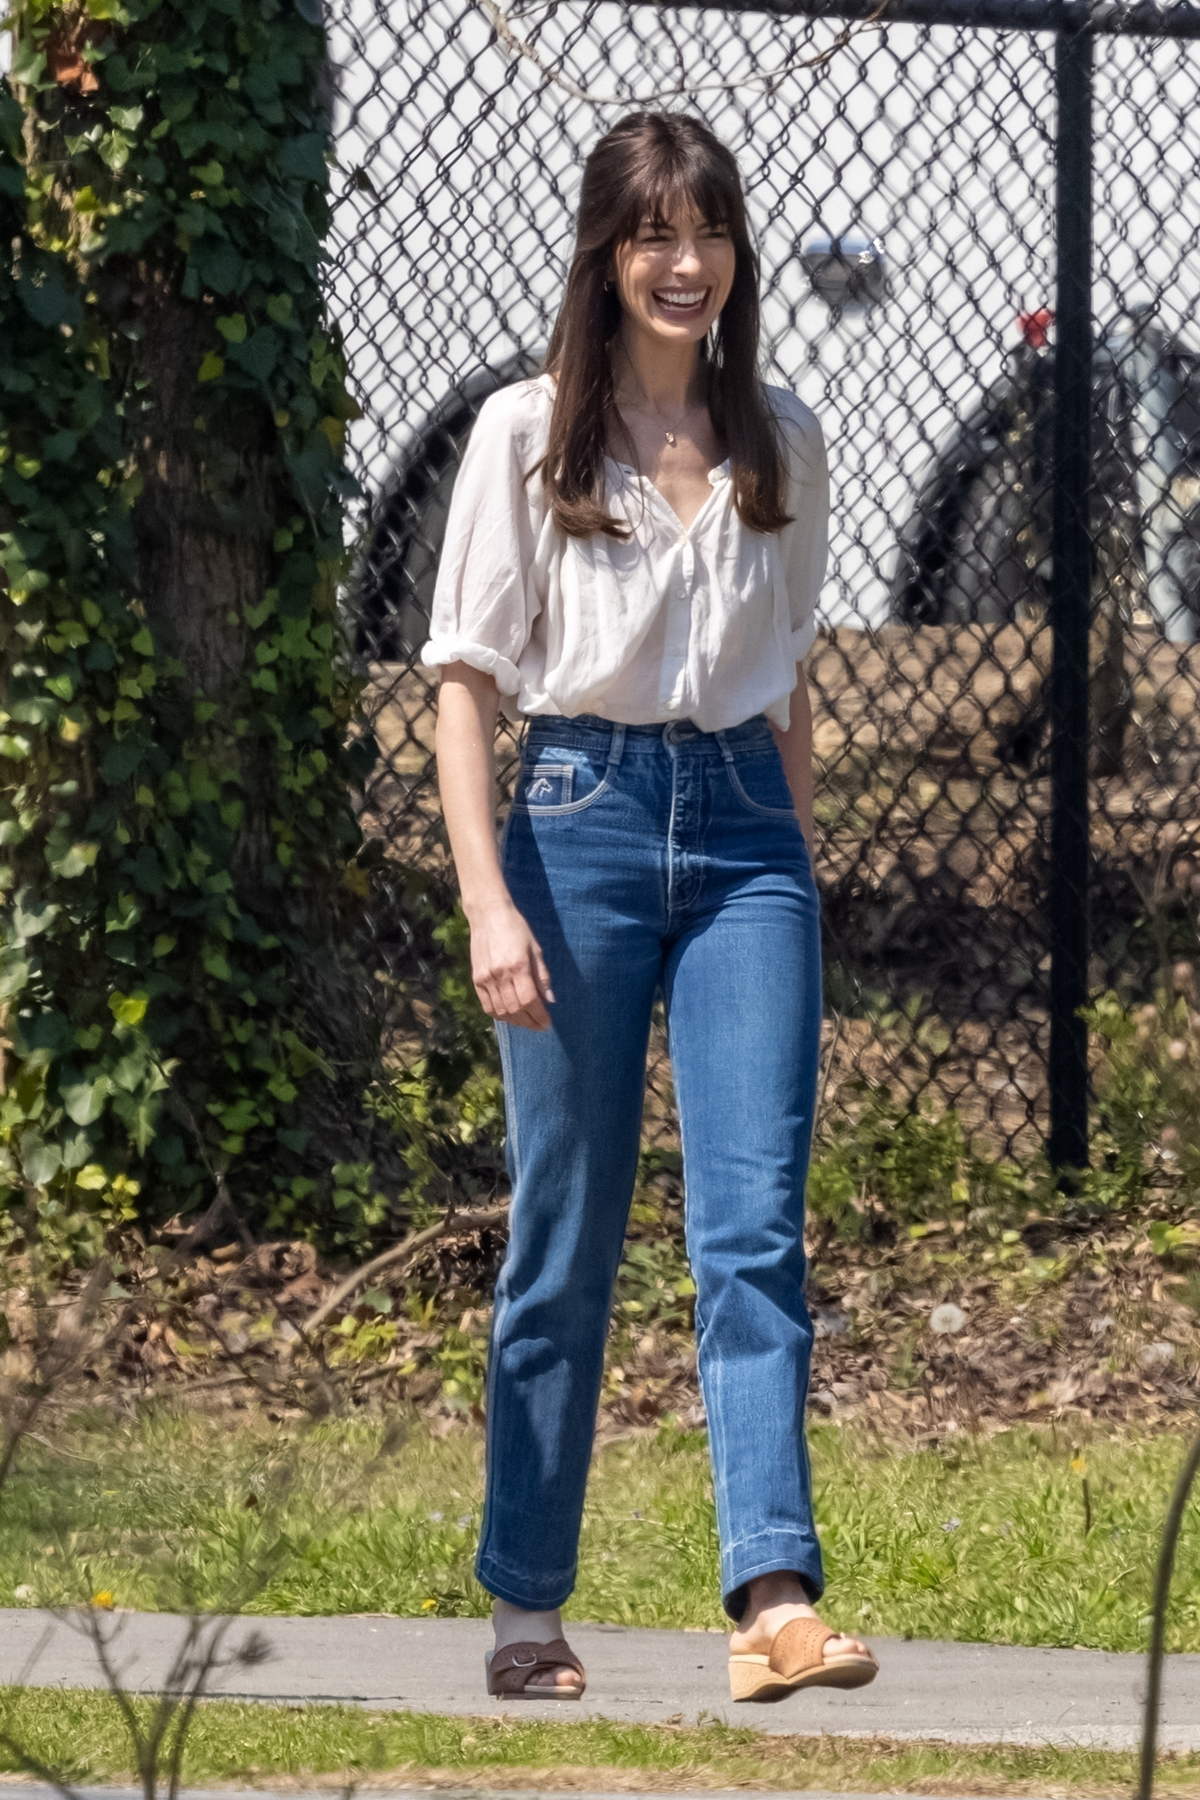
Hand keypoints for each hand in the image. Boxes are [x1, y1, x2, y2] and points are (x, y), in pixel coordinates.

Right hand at [469, 901, 555, 1029]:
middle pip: (515, 1009)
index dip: (539, 1016)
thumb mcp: (536, 948)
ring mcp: (486, 978)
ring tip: (526, 1022)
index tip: (547, 1023)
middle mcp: (500, 975)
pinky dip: (499, 1015)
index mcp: (518, 966)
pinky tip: (509, 1016)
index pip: (530, 1001)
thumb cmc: (517, 929)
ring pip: (501, 1011)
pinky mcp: (476, 979)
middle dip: (529, 1022)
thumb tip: (550, 1000)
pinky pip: (487, 1006)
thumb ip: (542, 976)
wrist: (488, 915)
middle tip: (539, 1025)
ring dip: (515, 1021)